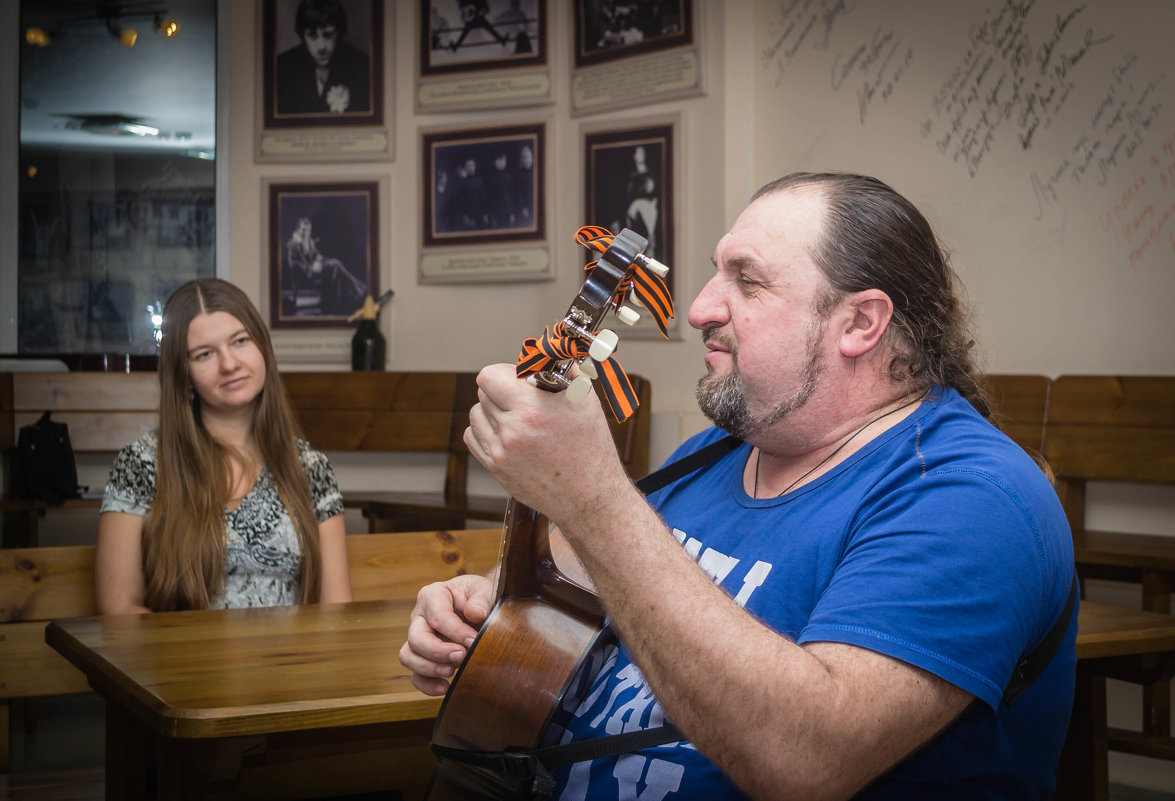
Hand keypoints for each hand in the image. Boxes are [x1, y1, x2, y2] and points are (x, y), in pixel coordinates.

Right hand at [398, 573, 494, 695]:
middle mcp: (420, 616)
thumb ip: (481, 599)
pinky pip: (415, 674)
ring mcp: (418, 637)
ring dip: (429, 668)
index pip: (437, 615)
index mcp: (433, 595)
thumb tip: (475, 613)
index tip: (473, 640)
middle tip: (462, 656)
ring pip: (408, 656)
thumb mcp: (485, 590)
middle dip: (438, 651)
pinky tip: (445, 688)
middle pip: (416, 637)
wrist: (481, 607)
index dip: (455, 631)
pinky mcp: (422, 656)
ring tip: (451, 672)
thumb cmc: (479, 597)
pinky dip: (427, 684)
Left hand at [463, 363, 629, 525]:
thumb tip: (550, 351)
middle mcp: (512, 430)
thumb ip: (564, 371)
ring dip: (492, 410)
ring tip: (516, 416)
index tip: (518, 377)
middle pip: (483, 392)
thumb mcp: (585, 401)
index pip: (489, 376)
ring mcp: (500, 451)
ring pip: (476, 414)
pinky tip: (508, 433)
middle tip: (523, 396)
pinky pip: (473, 436)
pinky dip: (486, 431)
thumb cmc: (592, 449)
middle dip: (502, 389)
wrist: (590, 497)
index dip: (504, 372)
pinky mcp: (495, 468)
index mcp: (532, 409)